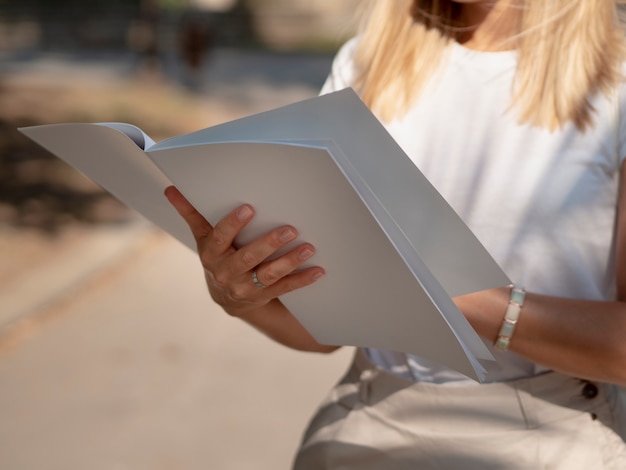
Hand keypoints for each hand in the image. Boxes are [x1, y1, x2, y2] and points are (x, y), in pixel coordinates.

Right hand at [164, 186, 324, 317]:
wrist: (226, 297)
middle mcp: (227, 272)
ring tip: (309, 248)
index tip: (249, 208)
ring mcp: (245, 287)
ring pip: (268, 274)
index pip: (220, 236)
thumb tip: (170, 189)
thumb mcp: (202, 237)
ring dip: (290, 261)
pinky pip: (283, 288)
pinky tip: (319, 270)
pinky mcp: (263, 296)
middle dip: (268, 244)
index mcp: (212, 253)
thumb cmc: (217, 257)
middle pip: (248, 257)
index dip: (232, 224)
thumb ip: (191, 213)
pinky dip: (302, 280)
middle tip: (290, 229)